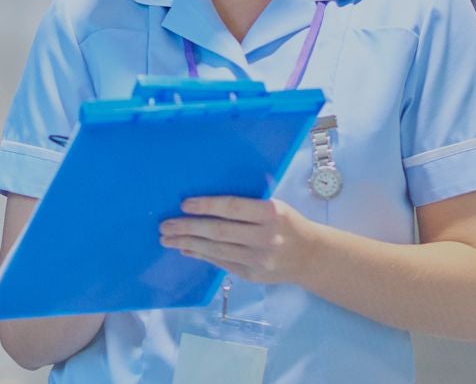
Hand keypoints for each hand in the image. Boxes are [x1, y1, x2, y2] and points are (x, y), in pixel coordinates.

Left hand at [159, 197, 323, 284]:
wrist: (311, 257)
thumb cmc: (287, 224)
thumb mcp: (275, 206)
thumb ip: (247, 203)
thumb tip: (207, 201)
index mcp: (271, 213)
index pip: (232, 208)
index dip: (206, 205)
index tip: (183, 204)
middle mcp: (265, 237)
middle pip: (219, 231)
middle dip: (188, 227)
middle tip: (165, 225)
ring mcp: (258, 259)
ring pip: (216, 250)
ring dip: (188, 243)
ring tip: (167, 238)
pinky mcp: (251, 275)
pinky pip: (221, 263)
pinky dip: (200, 255)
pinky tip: (185, 249)